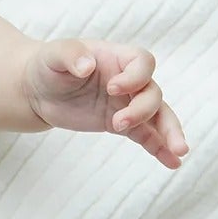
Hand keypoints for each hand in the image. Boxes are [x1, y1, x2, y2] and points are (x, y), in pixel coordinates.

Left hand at [22, 38, 188, 169]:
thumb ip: (70, 54)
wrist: (38, 90)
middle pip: (152, 93)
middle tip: (118, 124)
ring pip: (158, 116)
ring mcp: (127, 103)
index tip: (112, 88)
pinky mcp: (121, 124)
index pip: (143, 62)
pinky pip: (147, 136)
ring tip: (179, 152)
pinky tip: (173, 163)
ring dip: (169, 132)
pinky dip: (160, 149)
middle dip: (142, 110)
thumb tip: (87, 66)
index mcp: (117, 58)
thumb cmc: (49, 65)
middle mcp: (129, 80)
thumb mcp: (53, 54)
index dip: (135, 76)